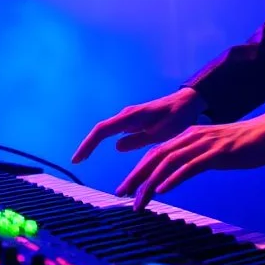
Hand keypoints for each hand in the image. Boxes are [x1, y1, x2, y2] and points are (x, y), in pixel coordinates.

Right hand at [72, 87, 203, 162]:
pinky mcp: (133, 121)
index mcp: (131, 117)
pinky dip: (104, 140)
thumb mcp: (160, 133)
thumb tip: (116, 146)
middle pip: (101, 130)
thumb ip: (139, 139)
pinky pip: (114, 130)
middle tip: (77, 161)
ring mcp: (129, 117)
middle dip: (87, 144)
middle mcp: (127, 115)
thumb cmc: (177, 117)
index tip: (78, 159)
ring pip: (106, 130)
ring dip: (94, 142)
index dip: (89, 144)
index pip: (103, 130)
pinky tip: (102, 149)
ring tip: (83, 158)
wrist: (187, 103)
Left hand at [116, 109, 264, 209]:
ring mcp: (205, 144)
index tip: (126, 188)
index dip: (139, 170)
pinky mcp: (218, 153)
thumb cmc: (246, 144)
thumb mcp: (215, 151)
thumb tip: (180, 174)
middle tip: (121, 194)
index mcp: (190, 136)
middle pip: (157, 156)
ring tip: (138, 200)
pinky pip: (191, 166)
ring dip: (150, 183)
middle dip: (136, 176)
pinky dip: (174, 178)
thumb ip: (197, 159)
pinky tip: (163, 190)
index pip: (157, 153)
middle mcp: (192, 137)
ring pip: (169, 162)